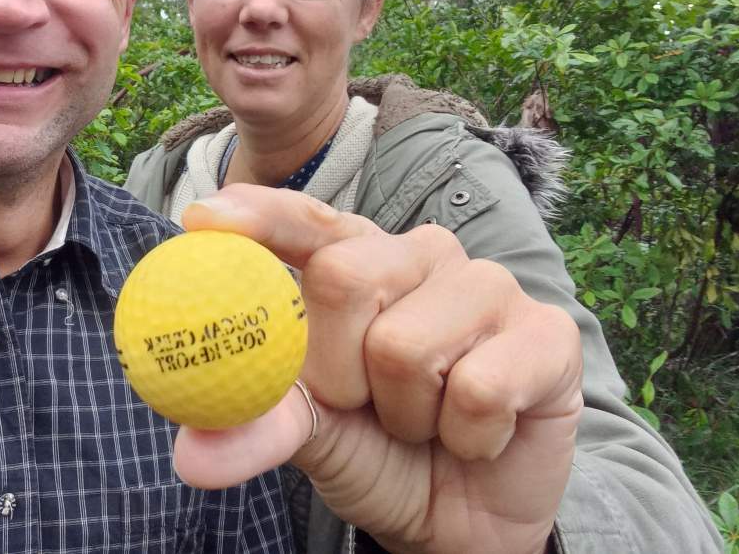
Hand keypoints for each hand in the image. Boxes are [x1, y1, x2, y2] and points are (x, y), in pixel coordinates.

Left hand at [173, 185, 581, 553]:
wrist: (462, 522)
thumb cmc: (376, 453)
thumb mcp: (308, 436)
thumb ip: (256, 426)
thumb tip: (191, 453)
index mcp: (356, 260)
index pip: (303, 221)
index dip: (257, 215)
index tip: (200, 220)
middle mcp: (420, 256)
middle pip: (344, 277)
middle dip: (337, 371)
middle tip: (363, 404)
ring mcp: (487, 285)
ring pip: (406, 346)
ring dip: (404, 416)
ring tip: (424, 422)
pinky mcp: (547, 332)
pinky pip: (479, 389)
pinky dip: (465, 437)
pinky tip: (478, 435)